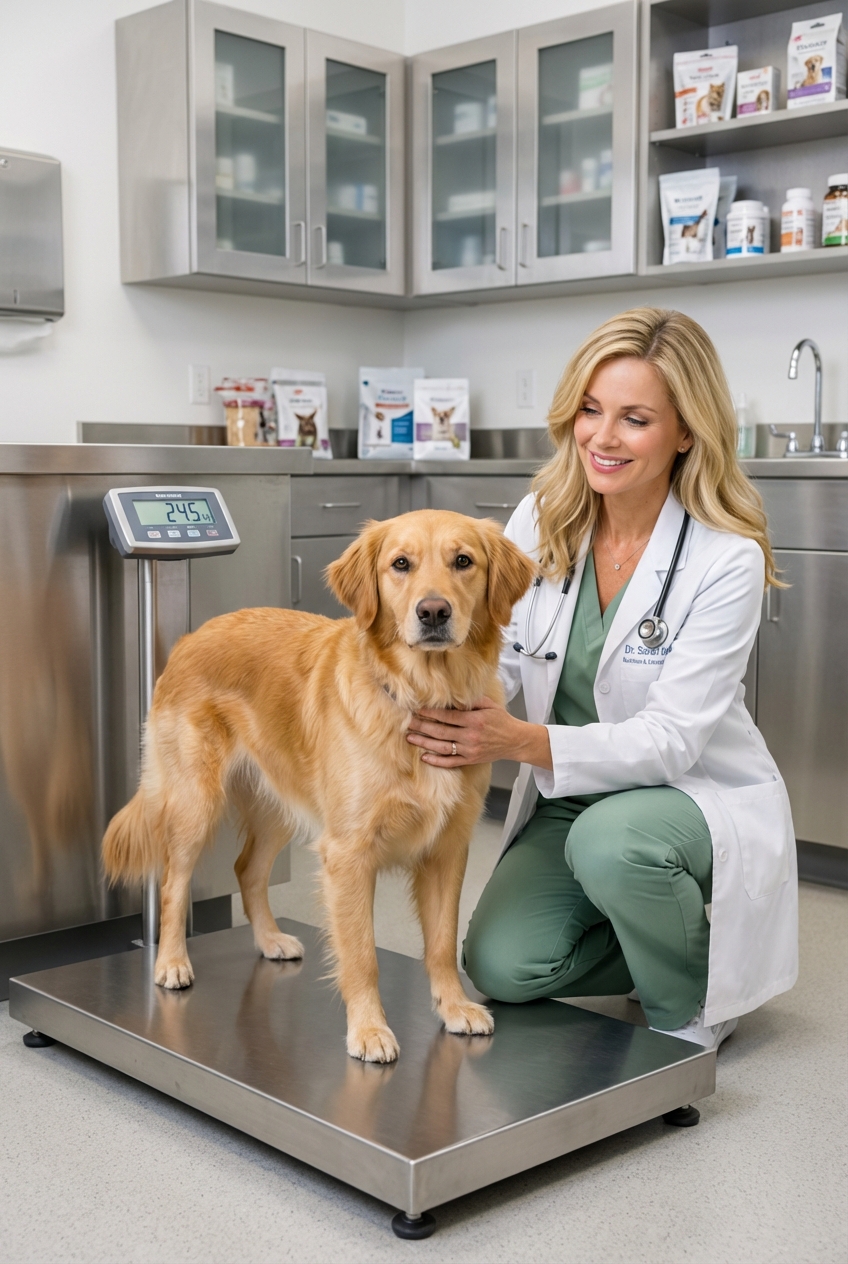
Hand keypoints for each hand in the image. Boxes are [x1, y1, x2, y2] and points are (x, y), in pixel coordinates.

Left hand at [406, 697, 551, 769]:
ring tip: (410, 738)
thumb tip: (452, 695)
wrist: (514, 740)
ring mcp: (470, 750)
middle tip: (408, 723)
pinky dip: (437, 761)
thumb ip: (471, 700)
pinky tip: (424, 757)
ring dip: (424, 743)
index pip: (448, 716)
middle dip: (422, 726)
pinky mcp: (470, 760)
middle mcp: (471, 736)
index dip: (431, 712)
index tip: (418, 709)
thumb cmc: (501, 720)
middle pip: (441, 731)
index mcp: (474, 720)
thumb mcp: (489, 705)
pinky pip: (451, 762)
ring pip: (442, 747)